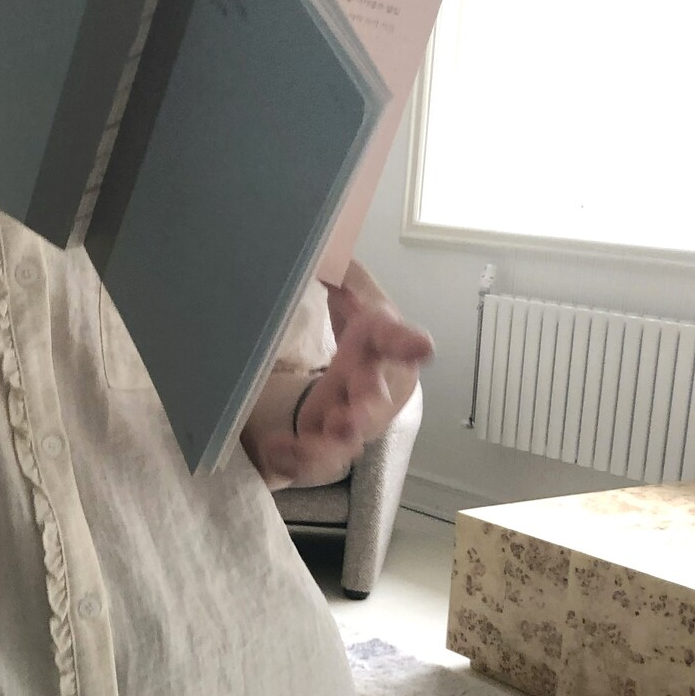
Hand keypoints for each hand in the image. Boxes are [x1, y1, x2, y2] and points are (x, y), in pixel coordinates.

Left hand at [252, 261, 433, 486]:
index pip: (393, 339)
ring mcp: (347, 424)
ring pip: (347, 442)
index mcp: (375, 347)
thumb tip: (327, 232)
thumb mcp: (346, 296)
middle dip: (365, 409)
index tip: (421, 347)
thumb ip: (340, 268)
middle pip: (375, 402)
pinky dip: (292, 459)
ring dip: (333, 443)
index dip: (406, 343)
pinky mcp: (319, 449)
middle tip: (352, 413)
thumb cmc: (352, 341)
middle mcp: (369, 390)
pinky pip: (309, 463)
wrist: (339, 390)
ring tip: (320, 438)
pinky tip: (273, 448)